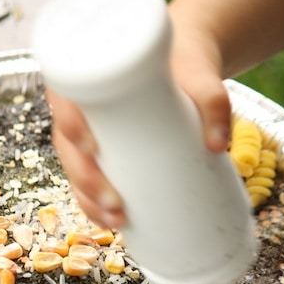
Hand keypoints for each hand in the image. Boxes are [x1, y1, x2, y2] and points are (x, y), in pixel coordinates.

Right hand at [48, 2, 232, 229]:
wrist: (184, 66)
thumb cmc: (181, 63)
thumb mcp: (197, 73)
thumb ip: (212, 99)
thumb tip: (217, 144)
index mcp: (87, 74)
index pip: (66, 99)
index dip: (71, 126)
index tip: (93, 148)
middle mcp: (81, 106)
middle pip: (68, 145)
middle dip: (85, 179)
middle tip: (115, 201)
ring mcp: (89, 131)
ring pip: (75, 168)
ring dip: (89, 199)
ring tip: (117, 220)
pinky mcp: (102, 149)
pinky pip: (87, 177)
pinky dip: (94, 201)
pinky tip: (110, 220)